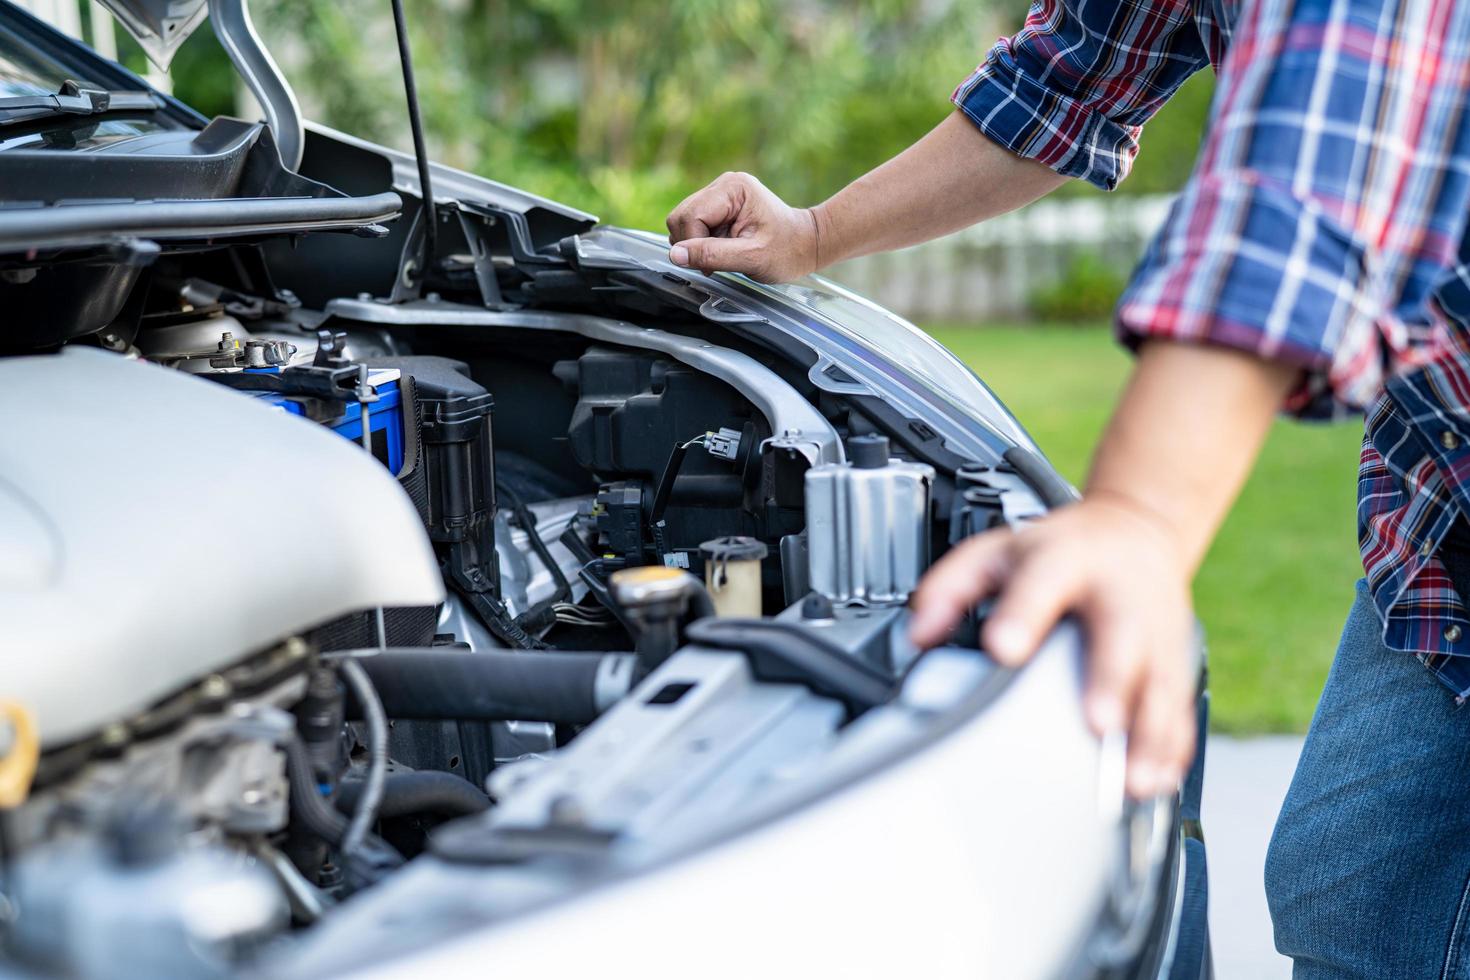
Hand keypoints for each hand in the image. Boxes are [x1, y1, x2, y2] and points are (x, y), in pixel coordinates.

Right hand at [665, 172, 818, 282]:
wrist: (806, 245)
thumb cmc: (787, 251)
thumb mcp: (751, 258)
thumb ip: (712, 255)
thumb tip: (676, 255)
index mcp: (733, 188)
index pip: (690, 217)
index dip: (694, 245)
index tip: (713, 265)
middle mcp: (723, 184)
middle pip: (681, 217)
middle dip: (693, 244)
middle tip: (719, 260)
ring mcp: (720, 194)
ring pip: (683, 222)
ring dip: (698, 244)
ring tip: (726, 252)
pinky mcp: (718, 206)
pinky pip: (693, 225)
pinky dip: (703, 242)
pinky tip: (724, 246)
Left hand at [908, 495, 1196, 798]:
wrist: (1136, 532)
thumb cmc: (1059, 551)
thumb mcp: (998, 552)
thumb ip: (952, 587)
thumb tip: (918, 633)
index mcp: (1066, 560)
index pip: (1041, 583)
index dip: (1022, 614)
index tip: (1003, 648)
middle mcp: (1118, 595)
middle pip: (1119, 637)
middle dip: (1109, 681)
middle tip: (1095, 723)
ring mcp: (1154, 630)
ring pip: (1158, 682)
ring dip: (1148, 734)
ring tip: (1132, 778)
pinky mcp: (1175, 662)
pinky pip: (1178, 708)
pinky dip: (1170, 747)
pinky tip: (1156, 780)